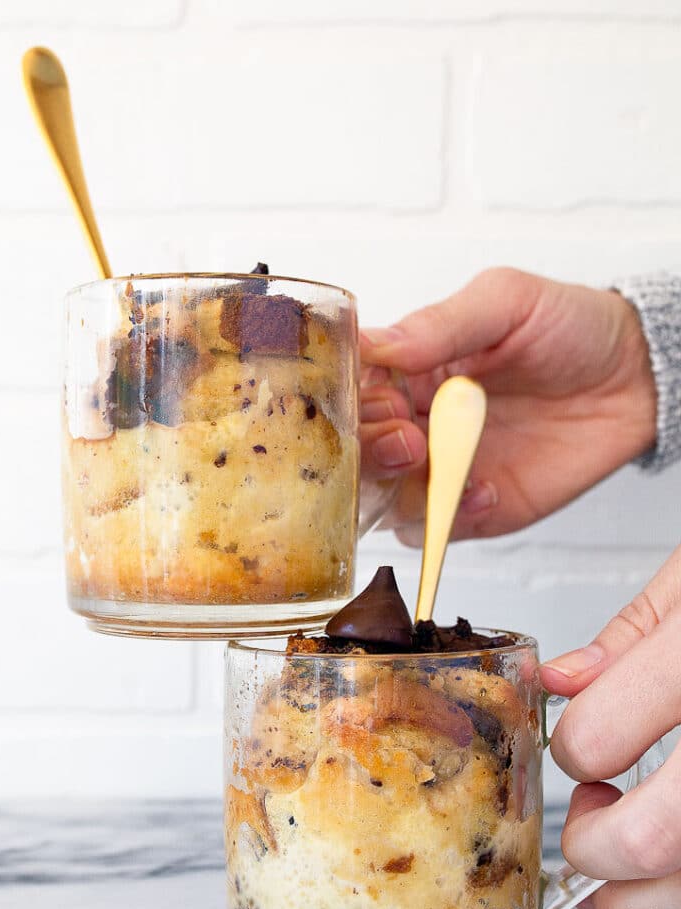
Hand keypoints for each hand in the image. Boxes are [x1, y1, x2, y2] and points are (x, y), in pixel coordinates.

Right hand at [360, 267, 656, 544]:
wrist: (633, 377)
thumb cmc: (569, 327)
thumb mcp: (505, 302)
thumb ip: (439, 324)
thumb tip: (374, 343)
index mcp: (407, 370)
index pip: (351, 396)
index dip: (356, 407)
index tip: (388, 402)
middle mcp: (413, 422)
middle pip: (356, 457)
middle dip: (373, 455)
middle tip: (414, 442)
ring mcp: (440, 470)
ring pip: (385, 502)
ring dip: (407, 493)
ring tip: (450, 471)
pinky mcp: (473, 509)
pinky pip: (436, 531)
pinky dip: (450, 520)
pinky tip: (486, 493)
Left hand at [540, 546, 680, 908]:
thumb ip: (631, 637)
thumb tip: (563, 682)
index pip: (598, 736)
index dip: (570, 749)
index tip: (577, 744)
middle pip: (646, 841)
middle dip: (592, 845)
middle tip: (590, 815)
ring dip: (637, 892)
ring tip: (629, 844)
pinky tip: (677, 852)